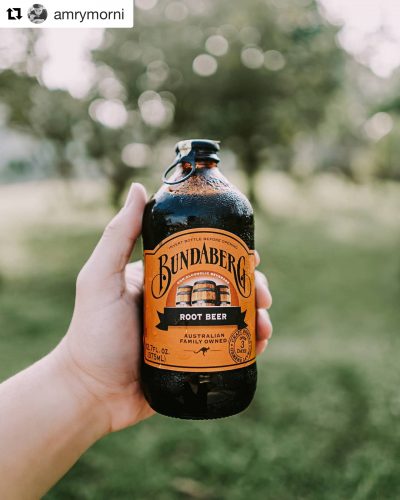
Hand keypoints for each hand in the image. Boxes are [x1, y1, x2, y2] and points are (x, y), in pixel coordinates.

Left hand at [56, 183, 272, 432]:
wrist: (90, 392)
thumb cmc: (91, 333)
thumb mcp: (101, 278)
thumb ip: (117, 235)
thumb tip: (139, 188)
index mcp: (165, 280)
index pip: (206, 261)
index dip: (233, 257)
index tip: (252, 256)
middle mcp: (181, 303)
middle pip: (228, 289)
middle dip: (252, 287)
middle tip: (261, 295)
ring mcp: (191, 332)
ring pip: (235, 318)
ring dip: (256, 316)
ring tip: (262, 323)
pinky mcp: (197, 359)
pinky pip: (231, 348)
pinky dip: (250, 344)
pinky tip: (259, 343)